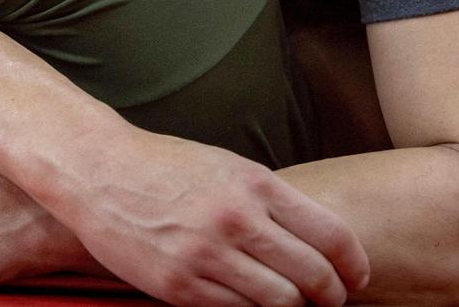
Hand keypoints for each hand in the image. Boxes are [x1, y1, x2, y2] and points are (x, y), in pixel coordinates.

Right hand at [55, 128, 369, 305]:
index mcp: (255, 183)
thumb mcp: (227, 167)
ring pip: (280, 303)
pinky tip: (252, 304)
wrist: (102, 171)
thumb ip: (269, 201)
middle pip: (313, 276)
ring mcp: (208, 255)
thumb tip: (316, 241)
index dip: (353, 264)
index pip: (330, 235)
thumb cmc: (167, 166)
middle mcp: (237, 219)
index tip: (356, 277)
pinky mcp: (180, 287)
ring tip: (293, 304)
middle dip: (331, 295)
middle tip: (329, 299)